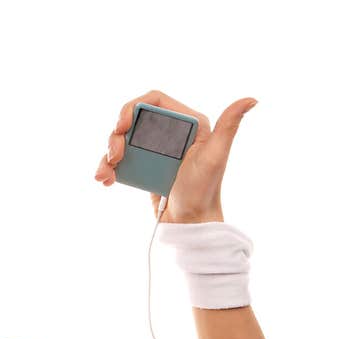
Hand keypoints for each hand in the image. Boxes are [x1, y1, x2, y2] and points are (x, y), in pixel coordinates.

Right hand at [94, 90, 256, 222]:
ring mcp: (153, 150)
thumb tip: (251, 99)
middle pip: (132, 120)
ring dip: (107, 153)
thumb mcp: (215, 157)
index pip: (154, 101)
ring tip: (104, 172)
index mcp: (187, 124)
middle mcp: (169, 132)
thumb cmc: (204, 192)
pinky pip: (119, 159)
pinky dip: (108, 167)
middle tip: (114, 154)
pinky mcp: (143, 166)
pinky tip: (105, 179)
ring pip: (121, 139)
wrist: (189, 223)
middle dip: (116, 135)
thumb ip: (229, 126)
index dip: (133, 108)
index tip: (122, 126)